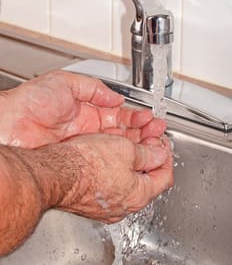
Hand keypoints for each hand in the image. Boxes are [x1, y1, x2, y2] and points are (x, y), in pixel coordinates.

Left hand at [0, 70, 165, 147]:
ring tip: (155, 142)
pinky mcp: (78, 158)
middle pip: (121, 131)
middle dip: (143, 131)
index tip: (151, 118)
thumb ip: (94, 88)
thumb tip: (116, 98)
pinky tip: (135, 155)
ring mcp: (84, 144)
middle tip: (159, 132)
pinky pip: (104, 157)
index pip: (117, 113)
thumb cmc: (31, 101)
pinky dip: (120, 156)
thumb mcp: (66, 82)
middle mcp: (87, 129)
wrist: (10, 126)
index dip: (136, 116)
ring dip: (137, 143)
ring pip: (116, 145)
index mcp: (85, 110)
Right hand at [54, 134, 172, 222]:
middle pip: (146, 179)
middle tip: (145, 139)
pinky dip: (114, 169)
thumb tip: (160, 155)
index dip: (165, 156)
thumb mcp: (126, 150)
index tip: (161, 143)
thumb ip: (148, 154)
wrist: (55, 173)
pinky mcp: (90, 201)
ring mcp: (106, 206)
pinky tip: (107, 154)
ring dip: (131, 161)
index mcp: (138, 195)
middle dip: (148, 156)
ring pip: (126, 181)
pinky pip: (109, 184)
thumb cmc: (87, 164)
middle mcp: (124, 206)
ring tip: (126, 143)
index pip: (164, 176)